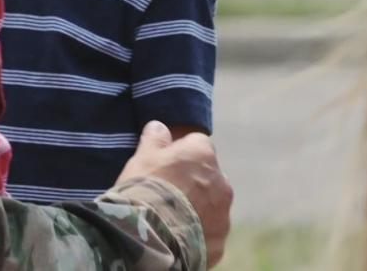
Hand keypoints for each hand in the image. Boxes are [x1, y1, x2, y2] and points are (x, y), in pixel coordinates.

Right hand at [117, 121, 232, 266]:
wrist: (150, 235)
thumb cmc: (145, 188)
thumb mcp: (143, 157)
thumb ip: (155, 139)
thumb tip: (159, 126)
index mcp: (203, 154)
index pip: (196, 144)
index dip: (180, 154)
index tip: (164, 165)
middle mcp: (221, 181)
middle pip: (208, 176)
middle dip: (193, 182)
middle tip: (166, 194)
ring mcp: (223, 213)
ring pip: (212, 205)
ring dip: (197, 208)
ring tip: (170, 219)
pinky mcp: (220, 241)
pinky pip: (209, 233)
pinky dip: (197, 234)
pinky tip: (176, 237)